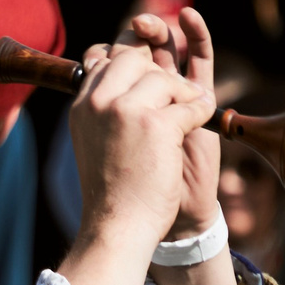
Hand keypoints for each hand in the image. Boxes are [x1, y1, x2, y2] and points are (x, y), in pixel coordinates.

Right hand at [67, 40, 215, 253]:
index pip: (107, 57)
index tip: (149, 85)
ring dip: (184, 94)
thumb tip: (123, 70)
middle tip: (172, 100)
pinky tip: (199, 127)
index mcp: (83, 104)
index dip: (133, 61)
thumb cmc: (114, 187)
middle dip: (160, 73)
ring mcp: (127, 110)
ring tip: (188, 117)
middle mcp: (100, 101)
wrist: (121, 227)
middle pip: (136, 57)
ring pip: (165, 77)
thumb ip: (108, 105)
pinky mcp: (156, 124)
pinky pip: (191, 102)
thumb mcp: (100, 138)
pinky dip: (201, 113)